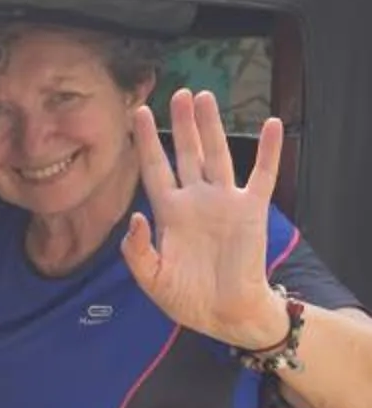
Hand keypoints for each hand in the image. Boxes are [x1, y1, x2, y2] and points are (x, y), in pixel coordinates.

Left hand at [124, 92, 287, 347]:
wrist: (226, 315)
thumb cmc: (188, 299)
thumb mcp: (152, 279)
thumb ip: (137, 251)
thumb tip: (134, 217)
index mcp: (170, 213)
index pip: (155, 168)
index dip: (147, 141)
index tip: (139, 112)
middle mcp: (196, 200)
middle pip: (187, 152)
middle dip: (183, 124)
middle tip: (178, 93)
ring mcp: (224, 202)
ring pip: (218, 155)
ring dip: (212, 127)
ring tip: (206, 96)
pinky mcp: (251, 210)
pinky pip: (262, 175)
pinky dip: (268, 151)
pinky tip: (272, 125)